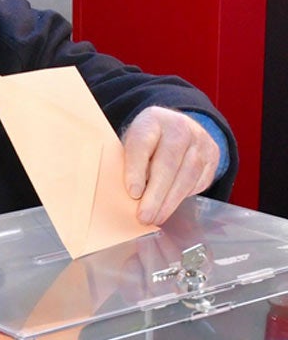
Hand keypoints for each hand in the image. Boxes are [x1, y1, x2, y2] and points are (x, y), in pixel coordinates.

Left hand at [122, 107, 221, 224]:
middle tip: (144, 216)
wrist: (175, 127)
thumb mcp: (131, 142)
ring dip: (169, 202)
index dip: (136, 170)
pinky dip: (182, 197)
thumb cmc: (145, 141)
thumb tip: (128, 196)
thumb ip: (127, 162)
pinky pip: (198, 181)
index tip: (132, 193)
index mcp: (151, 120)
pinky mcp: (212, 156)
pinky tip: (169, 208)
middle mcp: (179, 127)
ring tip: (155, 218)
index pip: (142, 145)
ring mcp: (199, 141)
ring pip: (186, 176)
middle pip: (167, 164)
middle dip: (155, 195)